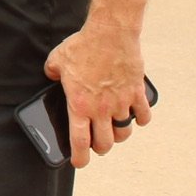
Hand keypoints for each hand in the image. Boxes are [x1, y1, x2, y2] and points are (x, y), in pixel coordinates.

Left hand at [43, 18, 150, 167]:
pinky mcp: (137, 92)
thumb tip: (52, 76)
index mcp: (79, 105)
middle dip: (100, 148)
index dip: (79, 157)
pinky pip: (143, 115)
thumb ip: (52, 72)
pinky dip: (141, 119)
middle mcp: (101, 109)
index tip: (79, 162)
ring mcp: (121, 102)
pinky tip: (136, 115)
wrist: (110, 32)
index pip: (80, 142)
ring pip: (124, 132)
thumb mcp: (57, 59)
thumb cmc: (83, 45)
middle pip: (104, 143)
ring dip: (119, 135)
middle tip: (97, 144)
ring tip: (115, 129)